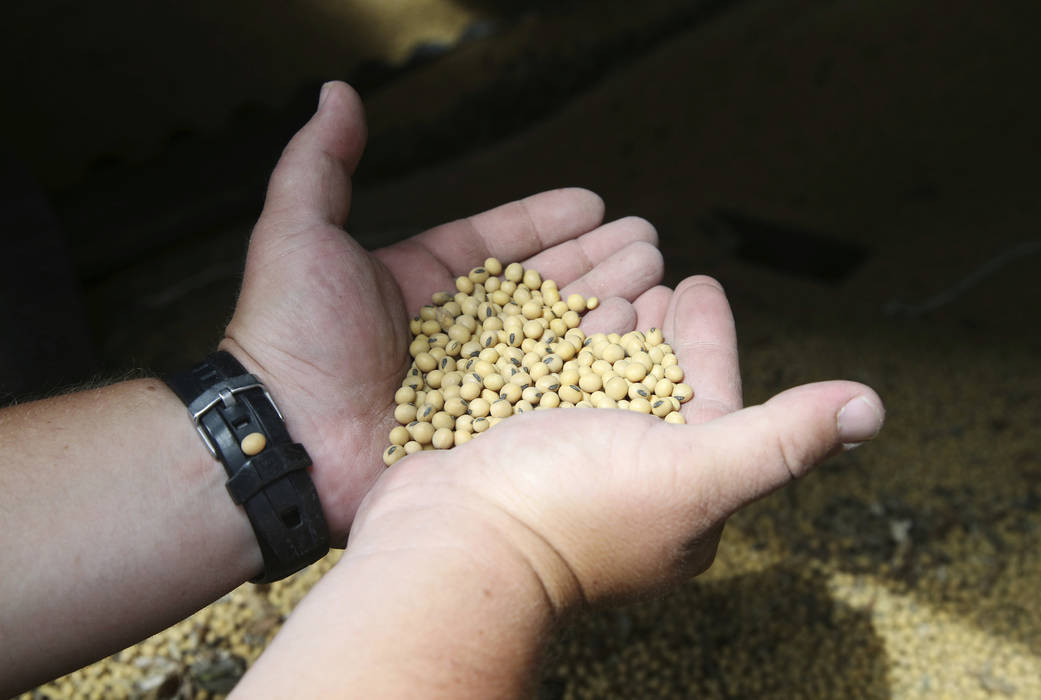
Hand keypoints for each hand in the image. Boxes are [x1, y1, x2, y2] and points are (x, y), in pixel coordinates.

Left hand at [220, 81, 664, 543]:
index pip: (498, 244)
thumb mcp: (298, 232)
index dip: (546, 222)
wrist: (286, 438)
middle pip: (539, 288)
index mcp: (420, 284)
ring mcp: (476, 382)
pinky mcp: (491, 429)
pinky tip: (635, 338)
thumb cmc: (289, 336)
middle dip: (596, 260)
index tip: (593, 203)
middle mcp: (455, 333)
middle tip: (647, 241)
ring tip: (655, 276)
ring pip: (555, 336)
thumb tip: (336, 92)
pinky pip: (552, 393)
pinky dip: (594, 367)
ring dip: (607, 303)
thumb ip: (321, 163)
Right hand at [347, 277, 884, 609]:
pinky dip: (550, 340)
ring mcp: (563, 462)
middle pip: (651, 383)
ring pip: (595, 377)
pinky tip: (543, 308)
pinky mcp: (511, 446)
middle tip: (656, 268)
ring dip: (605, 325)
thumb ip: (778, 439)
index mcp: (679, 491)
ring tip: (608, 278)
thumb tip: (870, 408)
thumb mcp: (691, 473)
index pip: (708, 397)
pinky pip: (542, 379)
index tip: (700, 283)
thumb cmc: (571, 513)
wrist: (448, 545)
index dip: (708, 339)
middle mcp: (625, 479)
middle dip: (656, 325)